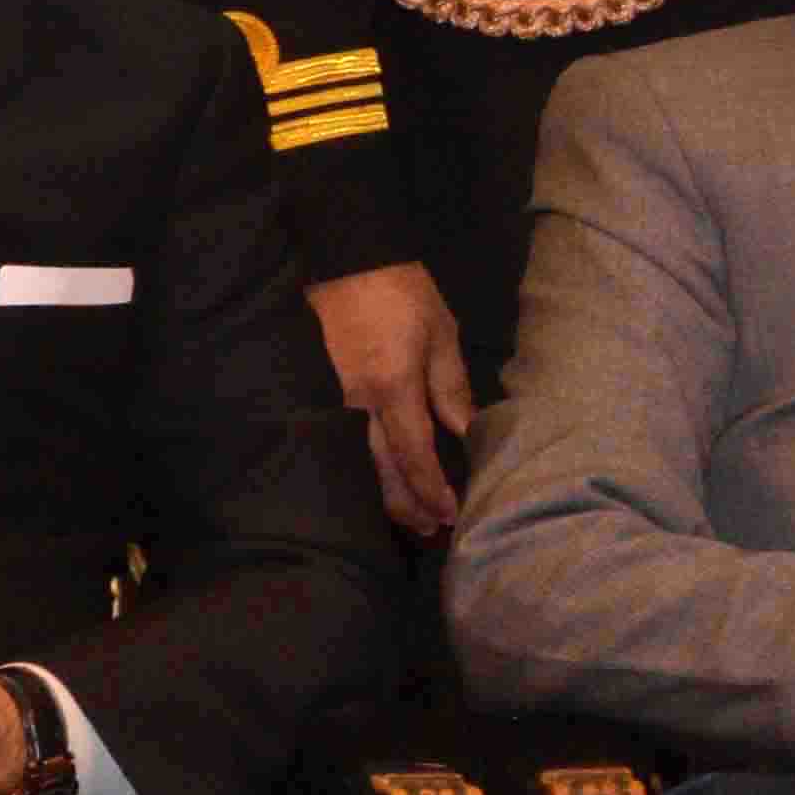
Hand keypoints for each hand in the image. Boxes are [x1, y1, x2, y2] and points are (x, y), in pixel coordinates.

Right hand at [307, 260, 478, 538]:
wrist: (347, 262)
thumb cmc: (403, 294)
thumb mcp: (442, 335)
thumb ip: (453, 388)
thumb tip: (468, 432)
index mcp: (392, 388)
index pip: (414, 453)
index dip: (432, 488)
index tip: (451, 513)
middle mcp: (358, 403)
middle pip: (381, 470)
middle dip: (407, 505)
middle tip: (432, 532)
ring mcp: (336, 400)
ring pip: (360, 462)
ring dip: (386, 494)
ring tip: (411, 519)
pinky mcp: (326, 394)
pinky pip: (347, 443)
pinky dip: (367, 469)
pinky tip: (381, 482)